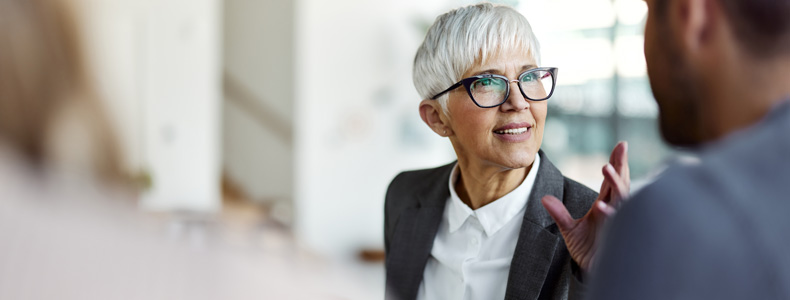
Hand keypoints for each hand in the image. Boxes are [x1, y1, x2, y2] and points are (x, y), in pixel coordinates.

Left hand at [541, 141, 629, 272]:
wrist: (594, 271)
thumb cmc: (588, 249)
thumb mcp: (569, 229)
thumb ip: (559, 213)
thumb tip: (544, 197)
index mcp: (605, 203)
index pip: (611, 179)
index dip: (616, 162)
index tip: (620, 145)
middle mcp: (613, 209)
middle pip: (620, 183)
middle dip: (621, 165)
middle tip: (621, 147)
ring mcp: (616, 221)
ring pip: (621, 199)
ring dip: (615, 184)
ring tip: (606, 168)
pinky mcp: (615, 236)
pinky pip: (615, 223)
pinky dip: (609, 214)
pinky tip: (601, 206)